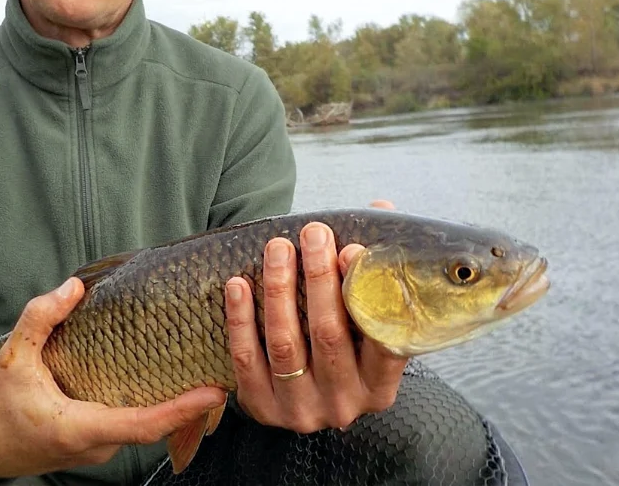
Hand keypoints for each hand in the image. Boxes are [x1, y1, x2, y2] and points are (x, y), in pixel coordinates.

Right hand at [0, 278, 226, 478]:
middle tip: (220, 367)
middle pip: (155, 425)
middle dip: (189, 402)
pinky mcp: (97, 442)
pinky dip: (153, 405)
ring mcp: (100, 447)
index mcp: (83, 427)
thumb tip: (74, 287)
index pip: (145, 424)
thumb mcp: (11, 358)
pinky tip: (165, 380)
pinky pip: (133, 424)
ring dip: (172, 403)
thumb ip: (39, 319)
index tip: (215, 391)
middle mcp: (99, 443)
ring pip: (145, 426)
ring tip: (200, 369)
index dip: (183, 410)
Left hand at [224, 199, 407, 433]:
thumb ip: (375, 268)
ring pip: (286, 344)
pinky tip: (237, 284)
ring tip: (277, 248)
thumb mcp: (364, 317)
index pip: (379, 337)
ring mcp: (302, 411)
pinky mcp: (263, 410)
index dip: (364, 290)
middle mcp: (344, 404)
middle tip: (312, 233)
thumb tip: (381, 207)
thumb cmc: (341, 344)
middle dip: (318, 277)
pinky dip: (241, 319)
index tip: (350, 247)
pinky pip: (247, 359)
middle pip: (328, 334)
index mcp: (380, 386)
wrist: (304, 396)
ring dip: (279, 289)